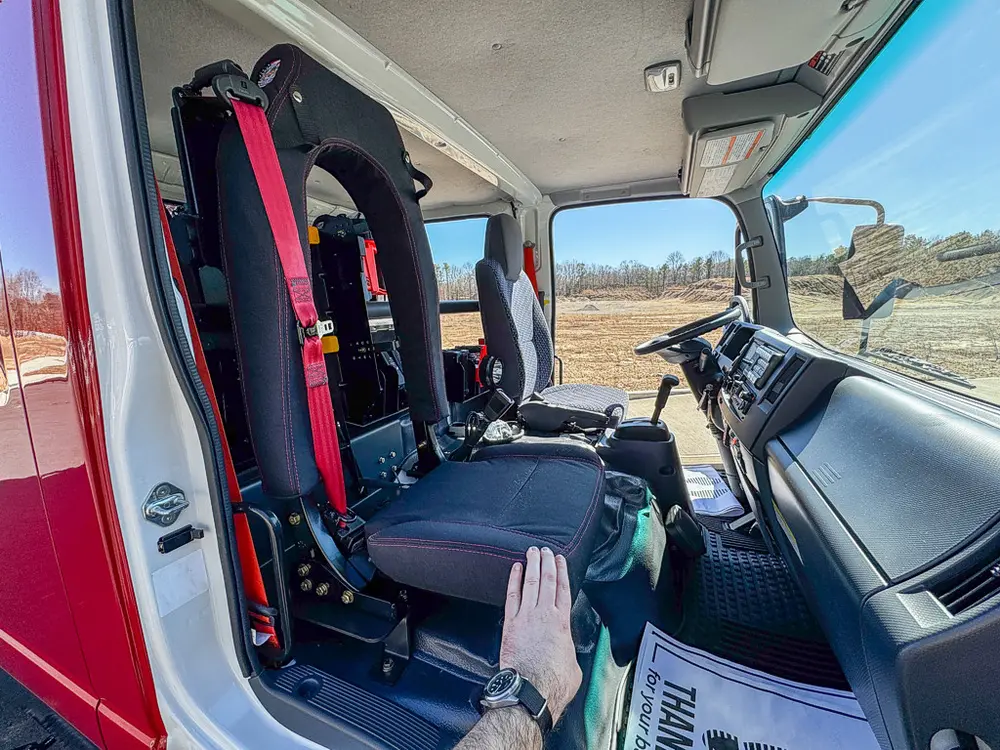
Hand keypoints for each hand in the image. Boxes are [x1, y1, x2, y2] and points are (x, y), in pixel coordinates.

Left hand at [500, 547, 582, 724]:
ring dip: (532, 565)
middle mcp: (545, 615)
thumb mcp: (573, 666)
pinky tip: (515, 569)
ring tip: (532, 552)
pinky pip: (512, 595)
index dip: (562, 572)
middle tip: (545, 550)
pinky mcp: (511, 623)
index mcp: (562, 623)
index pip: (564, 590)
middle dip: (547, 563)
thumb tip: (566, 654)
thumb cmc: (553, 682)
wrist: (531, 689)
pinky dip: (514, 580)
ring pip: (530, 583)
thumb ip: (569, 652)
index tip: (561, 560)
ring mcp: (526, 616)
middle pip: (547, 581)